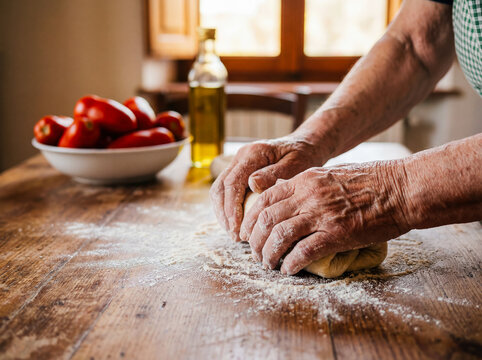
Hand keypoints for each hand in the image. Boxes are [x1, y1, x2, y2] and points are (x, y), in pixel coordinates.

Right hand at [209, 135, 324, 240]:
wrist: (305, 146)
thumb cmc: (303, 156)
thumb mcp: (295, 164)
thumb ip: (274, 174)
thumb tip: (253, 184)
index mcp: (253, 153)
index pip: (232, 182)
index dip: (232, 208)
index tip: (237, 228)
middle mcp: (241, 156)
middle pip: (220, 187)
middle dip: (225, 214)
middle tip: (235, 236)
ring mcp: (238, 163)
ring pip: (219, 191)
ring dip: (224, 214)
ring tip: (234, 234)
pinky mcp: (239, 172)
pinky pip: (226, 192)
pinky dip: (228, 210)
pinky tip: (237, 225)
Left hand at [239, 161, 409, 274]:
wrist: (401, 188)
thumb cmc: (370, 180)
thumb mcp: (330, 174)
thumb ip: (307, 186)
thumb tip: (289, 201)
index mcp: (304, 180)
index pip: (264, 199)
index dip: (250, 219)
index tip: (247, 232)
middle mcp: (307, 196)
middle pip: (266, 219)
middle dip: (255, 240)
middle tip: (255, 253)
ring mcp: (321, 215)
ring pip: (280, 236)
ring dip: (269, 254)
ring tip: (268, 264)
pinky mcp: (337, 234)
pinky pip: (304, 252)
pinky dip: (291, 263)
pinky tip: (288, 270)